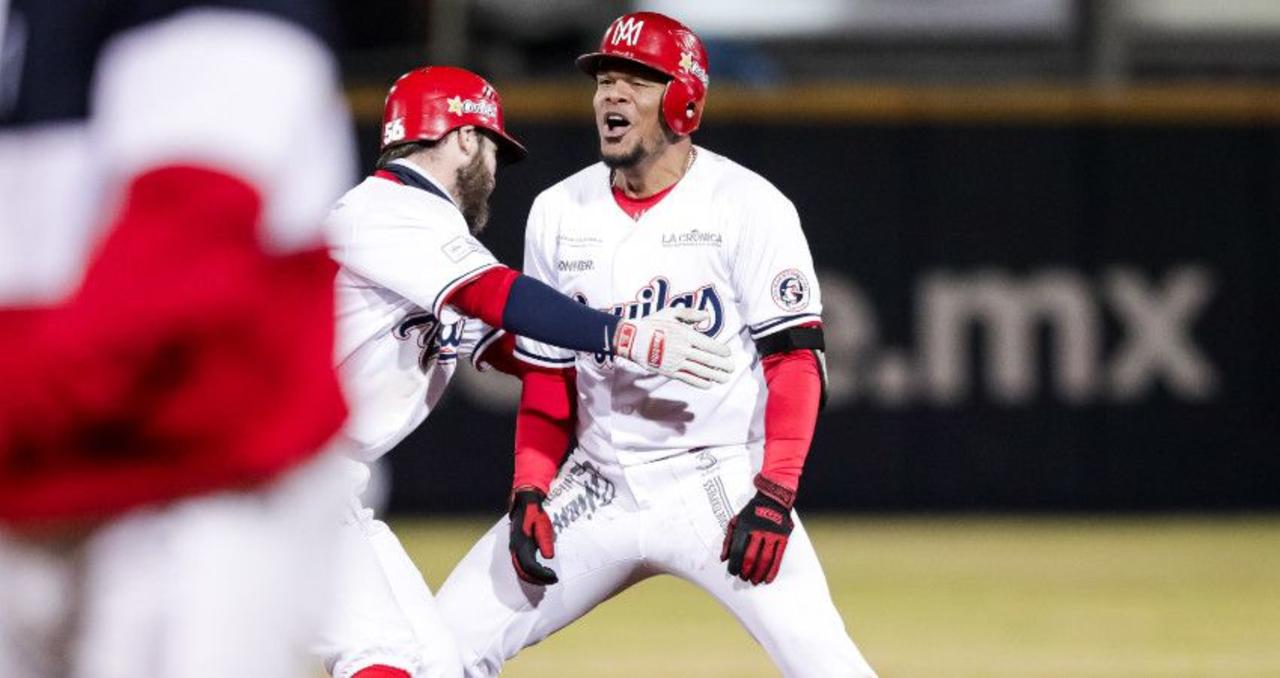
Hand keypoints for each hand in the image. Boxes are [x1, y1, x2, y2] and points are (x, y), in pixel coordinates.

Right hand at [509, 488, 557, 584]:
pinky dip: (531, 573)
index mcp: (521, 544)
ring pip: (521, 570)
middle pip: (524, 572)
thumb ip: (545, 540)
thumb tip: (549, 557)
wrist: (524, 504)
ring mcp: (515, 549)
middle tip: (553, 580)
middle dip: (538, 579)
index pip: (530, 567)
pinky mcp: (517, 549)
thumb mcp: (543, 525)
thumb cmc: (535, 514)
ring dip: (534, 578)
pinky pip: (521, 566)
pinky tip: (542, 571)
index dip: (542, 575)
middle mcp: (516, 549)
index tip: (554, 576)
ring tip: (549, 578)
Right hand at [611, 307, 732, 388]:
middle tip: (732, 368)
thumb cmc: (652, 323)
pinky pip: (688, 379)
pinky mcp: (669, 371)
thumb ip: (690, 314)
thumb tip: (706, 316)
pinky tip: (708, 384)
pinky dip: (700, 382)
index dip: (721, 351)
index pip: (709, 345)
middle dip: (722, 365)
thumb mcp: (671, 312)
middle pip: (708, 360)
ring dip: (715, 376)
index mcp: (685, 335)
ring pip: (701, 371)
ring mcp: (676, 362)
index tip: (728, 353)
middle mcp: (683, 350)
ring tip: (725, 379)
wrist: (631, 339)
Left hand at [720, 476, 794, 584]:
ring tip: (754, 581)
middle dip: (745, 571)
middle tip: (743, 578)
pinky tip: (767, 580)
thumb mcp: (735, 521)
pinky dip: (772, 571)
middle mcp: (758, 531)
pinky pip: (778, 558)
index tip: (733, 572)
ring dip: (758, 574)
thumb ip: (728, 540)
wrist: (773, 499)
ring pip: (764, 560)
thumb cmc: (751, 512)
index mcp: (744, 527)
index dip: (734, 564)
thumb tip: (723, 559)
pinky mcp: (783, 538)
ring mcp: (772, 535)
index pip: (737, 550)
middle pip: (750, 557)